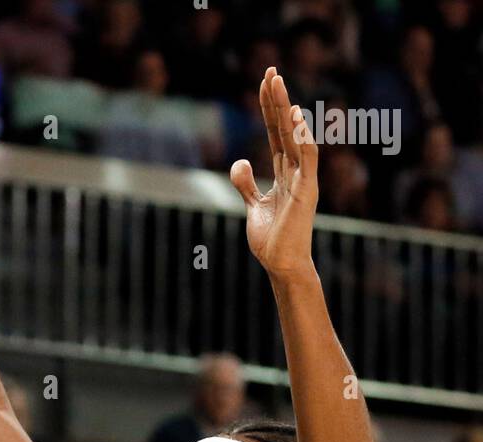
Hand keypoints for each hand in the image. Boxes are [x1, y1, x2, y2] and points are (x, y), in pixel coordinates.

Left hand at [230, 68, 317, 279]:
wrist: (281, 265)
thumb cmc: (272, 239)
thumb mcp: (253, 206)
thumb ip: (246, 184)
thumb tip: (240, 162)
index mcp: (284, 172)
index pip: (275, 132)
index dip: (269, 107)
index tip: (265, 82)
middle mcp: (295, 171)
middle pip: (284, 128)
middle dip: (277, 99)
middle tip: (271, 71)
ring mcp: (302, 179)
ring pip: (295, 137)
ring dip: (286, 110)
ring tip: (278, 84)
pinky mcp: (306, 192)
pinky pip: (307, 160)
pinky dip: (303, 138)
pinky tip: (296, 117)